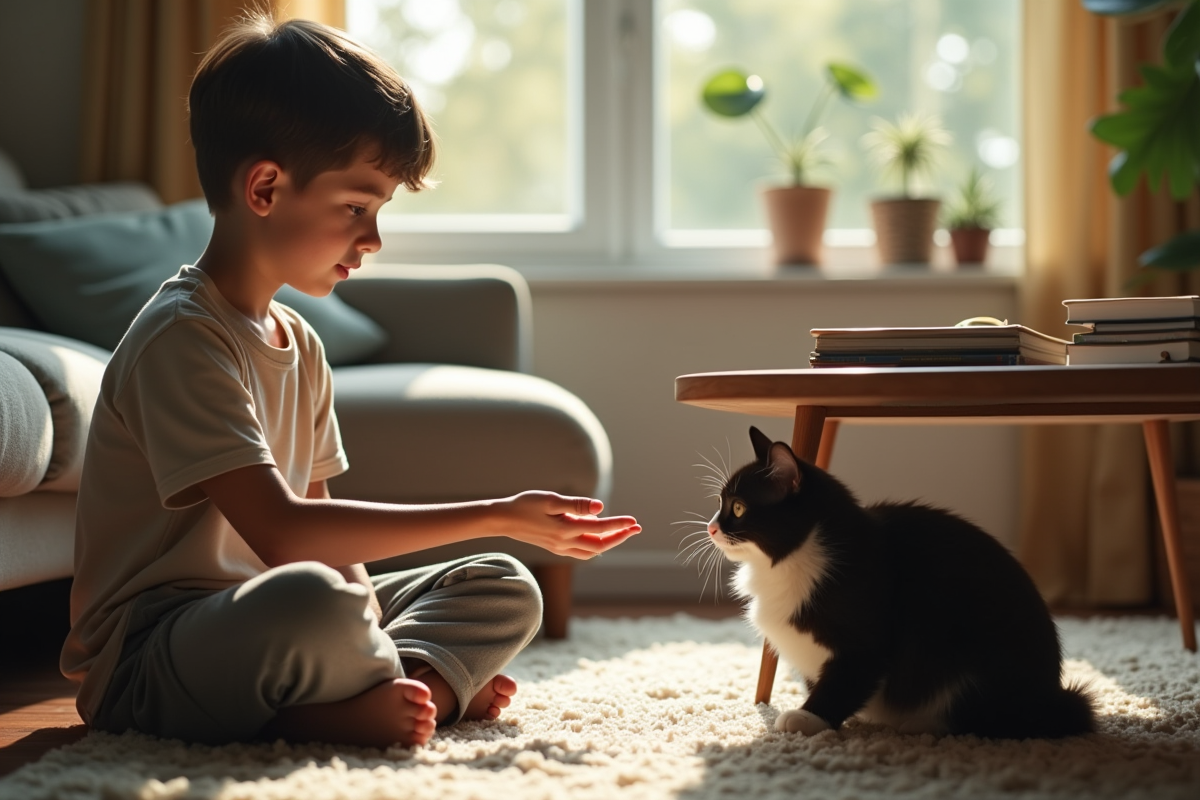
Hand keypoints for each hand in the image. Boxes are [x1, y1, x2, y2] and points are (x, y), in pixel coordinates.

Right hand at [498, 491, 640, 558]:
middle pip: (600, 546)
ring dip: (609, 543)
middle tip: (635, 527)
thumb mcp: (551, 499)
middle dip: (620, 537)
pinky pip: (581, 552)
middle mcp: (564, 543)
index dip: (619, 525)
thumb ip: (576, 505)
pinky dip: (594, 545)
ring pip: (591, 551)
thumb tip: (600, 508)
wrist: (502, 519)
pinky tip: (598, 536)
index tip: (634, 521)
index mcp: (565, 530)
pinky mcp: (555, 547)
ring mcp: (559, 548)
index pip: (600, 529)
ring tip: (622, 532)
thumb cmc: (524, 505)